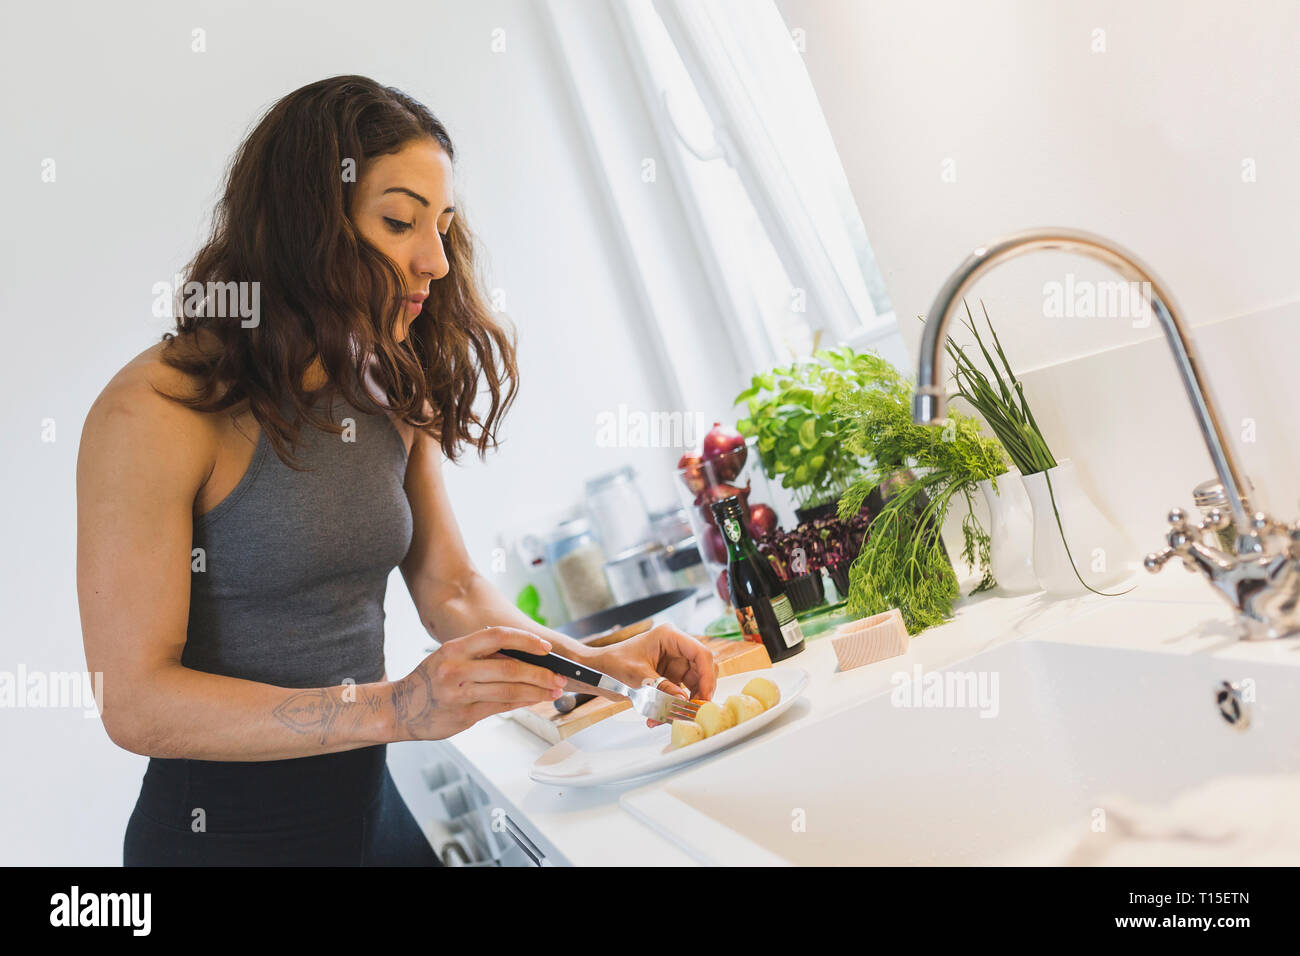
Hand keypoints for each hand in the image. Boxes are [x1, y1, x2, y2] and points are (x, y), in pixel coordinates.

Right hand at [390, 627, 566, 740]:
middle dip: (540, 673)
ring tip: (554, 690)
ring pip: (508, 690)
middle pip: (509, 667)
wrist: (398, 708)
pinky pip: (500, 707)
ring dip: (536, 690)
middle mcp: (456, 669)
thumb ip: (481, 656)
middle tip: (559, 677)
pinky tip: (534, 700)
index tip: (545, 647)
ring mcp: (459, 694)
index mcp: (454, 649)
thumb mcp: (448, 658)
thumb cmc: (429, 681)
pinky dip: (521, 703)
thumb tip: (522, 656)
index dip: (525, 640)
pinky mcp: (463, 715)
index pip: (497, 636)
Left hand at [587, 625, 716, 727]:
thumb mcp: (636, 675)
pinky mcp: (670, 677)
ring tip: (669, 717)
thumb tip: (684, 700)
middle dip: (699, 692)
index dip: (707, 675)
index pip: (700, 653)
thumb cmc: (612, 663)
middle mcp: (676, 648)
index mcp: (669, 637)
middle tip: (693, 710)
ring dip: (685, 703)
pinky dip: (674, 706)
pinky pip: (681, 693)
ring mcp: (674, 663)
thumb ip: (661, 687)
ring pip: (694, 684)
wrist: (597, 671)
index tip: (705, 696)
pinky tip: (659, 717)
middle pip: (702, 670)